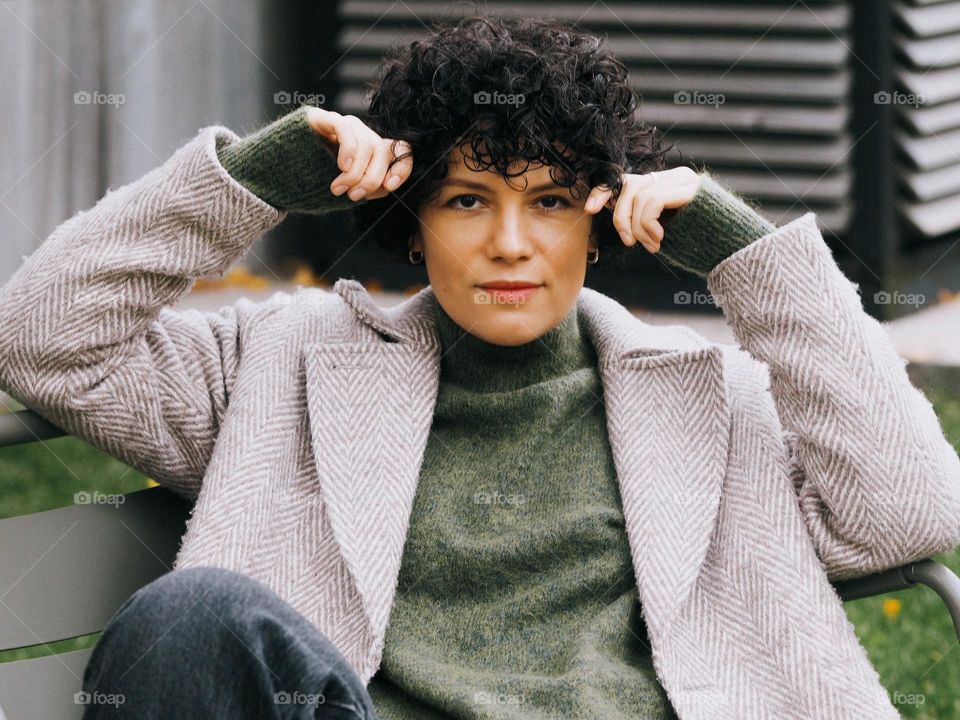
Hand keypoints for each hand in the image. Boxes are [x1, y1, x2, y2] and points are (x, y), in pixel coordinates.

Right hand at [305, 107, 412, 201]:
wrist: (279, 169)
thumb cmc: (317, 181)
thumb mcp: (349, 189)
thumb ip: (370, 187)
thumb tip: (386, 185)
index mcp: (373, 151)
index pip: (400, 151)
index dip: (402, 168)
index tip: (389, 186)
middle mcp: (364, 134)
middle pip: (383, 151)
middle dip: (371, 178)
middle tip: (354, 196)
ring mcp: (346, 125)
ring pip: (366, 145)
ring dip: (354, 173)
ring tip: (338, 188)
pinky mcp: (327, 118)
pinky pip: (345, 130)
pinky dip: (347, 151)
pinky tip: (341, 166)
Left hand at [583, 167, 700, 252]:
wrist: (734, 249)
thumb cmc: (699, 245)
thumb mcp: (664, 232)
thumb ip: (644, 221)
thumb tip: (620, 223)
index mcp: (665, 185)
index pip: (626, 180)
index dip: (604, 192)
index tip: (589, 209)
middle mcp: (673, 177)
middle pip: (629, 187)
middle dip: (620, 217)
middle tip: (630, 242)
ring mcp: (682, 180)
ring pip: (639, 196)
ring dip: (638, 227)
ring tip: (652, 244)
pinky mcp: (689, 188)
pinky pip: (652, 201)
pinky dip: (648, 224)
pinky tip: (659, 240)